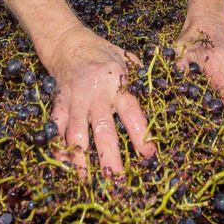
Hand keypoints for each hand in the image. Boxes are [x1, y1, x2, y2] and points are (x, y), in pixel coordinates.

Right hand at [45, 26, 155, 177]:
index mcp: (118, 83)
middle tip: (116, 181)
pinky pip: (56, 126)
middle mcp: (96, 92)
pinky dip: (57, 144)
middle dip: (109, 157)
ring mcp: (75, 98)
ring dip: (80, 158)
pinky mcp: (59, 101)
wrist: (68, 41)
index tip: (150, 156)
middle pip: (103, 128)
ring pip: (77, 131)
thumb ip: (142, 80)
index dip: (140, 135)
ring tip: (86, 181)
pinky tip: (61, 163)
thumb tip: (167, 99)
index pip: (132, 112)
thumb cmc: (104, 53)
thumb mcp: (128, 60)